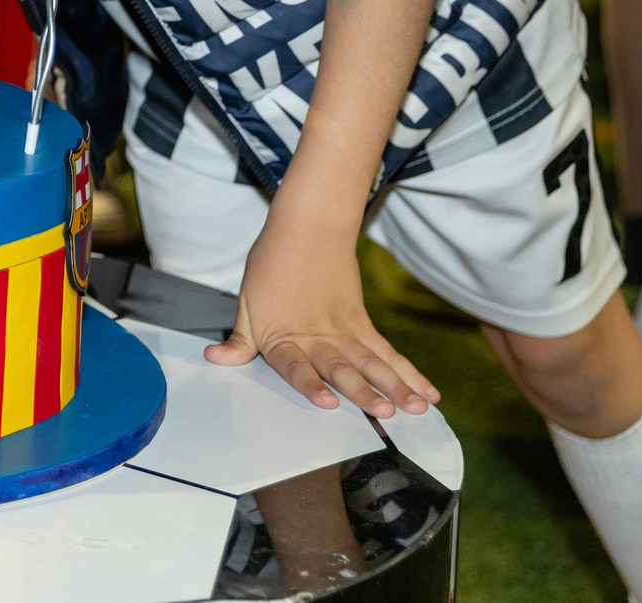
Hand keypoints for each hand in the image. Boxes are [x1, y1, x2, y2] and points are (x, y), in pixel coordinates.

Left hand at [206, 211, 437, 418]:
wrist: (307, 228)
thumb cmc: (272, 266)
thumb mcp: (247, 304)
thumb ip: (239, 341)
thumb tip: (214, 360)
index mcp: (283, 337)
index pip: (296, 366)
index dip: (311, 384)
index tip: (328, 403)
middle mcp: (317, 338)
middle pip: (342, 368)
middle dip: (364, 392)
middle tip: (384, 412)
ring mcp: (344, 332)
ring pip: (373, 363)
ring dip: (395, 386)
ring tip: (414, 409)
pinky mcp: (363, 324)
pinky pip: (388, 353)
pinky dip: (409, 373)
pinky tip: (427, 394)